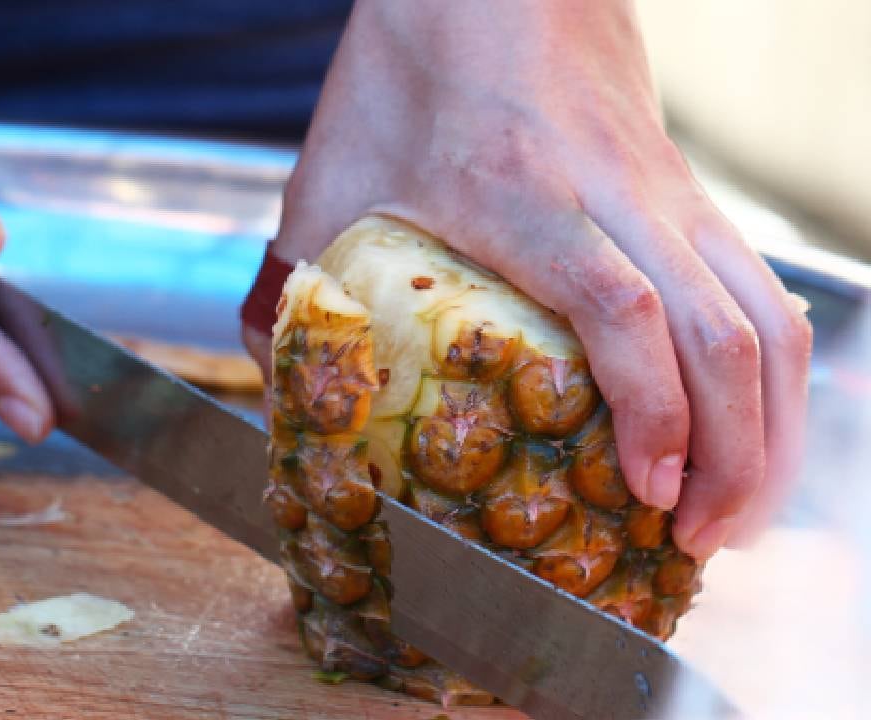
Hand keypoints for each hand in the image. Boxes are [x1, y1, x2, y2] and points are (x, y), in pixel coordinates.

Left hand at [242, 0, 810, 559]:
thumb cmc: (407, 73)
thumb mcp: (333, 177)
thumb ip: (297, 280)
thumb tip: (271, 382)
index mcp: (524, 195)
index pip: (624, 307)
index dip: (652, 411)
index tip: (647, 491)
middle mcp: (619, 196)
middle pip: (722, 332)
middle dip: (730, 456)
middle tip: (693, 543)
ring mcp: (669, 193)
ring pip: (767, 316)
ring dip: (769, 428)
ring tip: (735, 512)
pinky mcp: (689, 194)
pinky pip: (762, 290)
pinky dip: (770, 375)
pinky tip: (751, 429)